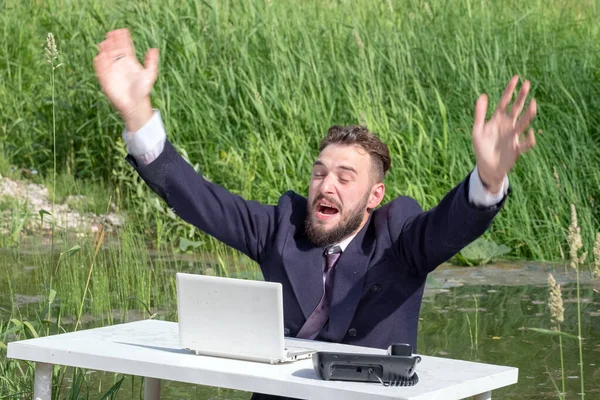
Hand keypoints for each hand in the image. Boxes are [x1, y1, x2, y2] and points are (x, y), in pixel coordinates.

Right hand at [94, 28, 158, 131]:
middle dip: (112, 41)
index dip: (122, 38)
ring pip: (106, 56)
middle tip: (111, 34)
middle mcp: (119, 63)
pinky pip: (100, 68)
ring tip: (106, 43)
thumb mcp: (150, 75)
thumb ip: (151, 62)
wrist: (135, 104)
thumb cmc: (143, 90)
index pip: (124, 46)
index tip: (122, 30)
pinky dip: (100, 62)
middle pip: (113, 48)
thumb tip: (154, 49)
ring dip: (105, 49)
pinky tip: (101, 57)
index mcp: (129, 61)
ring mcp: (112, 70)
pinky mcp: (105, 78)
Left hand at [472, 75, 536, 192]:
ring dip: (529, 113)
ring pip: (523, 122)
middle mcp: (508, 125)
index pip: (505, 101)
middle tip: (527, 83)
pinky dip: (529, 139)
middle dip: (521, 96)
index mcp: (498, 119)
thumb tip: (483, 95)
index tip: (516, 78)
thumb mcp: (477, 130)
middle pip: (516, 108)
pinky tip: (530, 134)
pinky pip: (526, 143)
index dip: (510, 90)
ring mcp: (513, 135)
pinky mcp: (517, 148)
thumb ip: (480, 114)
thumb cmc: (481, 147)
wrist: (486, 167)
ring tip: (533, 104)